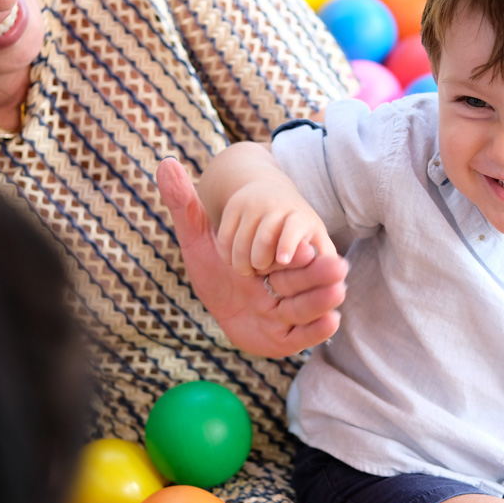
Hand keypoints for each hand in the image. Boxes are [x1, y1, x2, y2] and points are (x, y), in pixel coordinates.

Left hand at [156, 158, 347, 356]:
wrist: (220, 314)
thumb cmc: (213, 274)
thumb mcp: (196, 240)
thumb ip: (185, 205)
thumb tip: (166, 163)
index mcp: (274, 259)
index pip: (286, 253)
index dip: (295, 251)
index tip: (296, 251)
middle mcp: (286, 284)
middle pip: (302, 279)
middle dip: (318, 275)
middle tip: (336, 266)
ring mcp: (287, 312)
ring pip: (306, 306)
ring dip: (322, 299)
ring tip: (337, 292)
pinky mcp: (285, 340)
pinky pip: (303, 336)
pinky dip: (316, 331)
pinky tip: (331, 322)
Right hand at [216, 173, 336, 276]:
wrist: (267, 192)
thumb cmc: (297, 228)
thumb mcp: (315, 239)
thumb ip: (325, 261)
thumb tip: (340, 282)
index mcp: (300, 217)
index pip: (294, 227)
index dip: (288, 243)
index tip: (283, 260)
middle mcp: (277, 207)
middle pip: (264, 239)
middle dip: (261, 262)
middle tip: (261, 272)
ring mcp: (253, 205)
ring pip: (242, 244)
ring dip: (243, 264)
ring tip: (249, 269)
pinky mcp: (233, 206)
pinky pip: (225, 240)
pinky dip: (228, 255)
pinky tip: (235, 259)